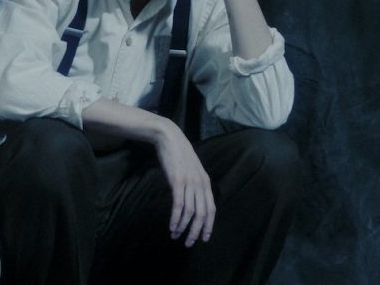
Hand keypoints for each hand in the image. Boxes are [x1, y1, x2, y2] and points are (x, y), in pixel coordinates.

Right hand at [154, 121, 215, 246]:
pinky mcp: (177, 181)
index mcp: (205, 182)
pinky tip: (172, 226)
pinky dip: (176, 218)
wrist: (169, 137)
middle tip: (189, 243)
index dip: (208, 225)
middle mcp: (200, 184)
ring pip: (190, 212)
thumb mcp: (191, 169)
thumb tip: (192, 199)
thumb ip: (194, 183)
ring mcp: (189, 183)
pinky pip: (178, 205)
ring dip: (183, 227)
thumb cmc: (177, 153)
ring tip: (176, 235)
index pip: (211, 209)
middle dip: (196, 231)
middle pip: (202, 214)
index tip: (203, 238)